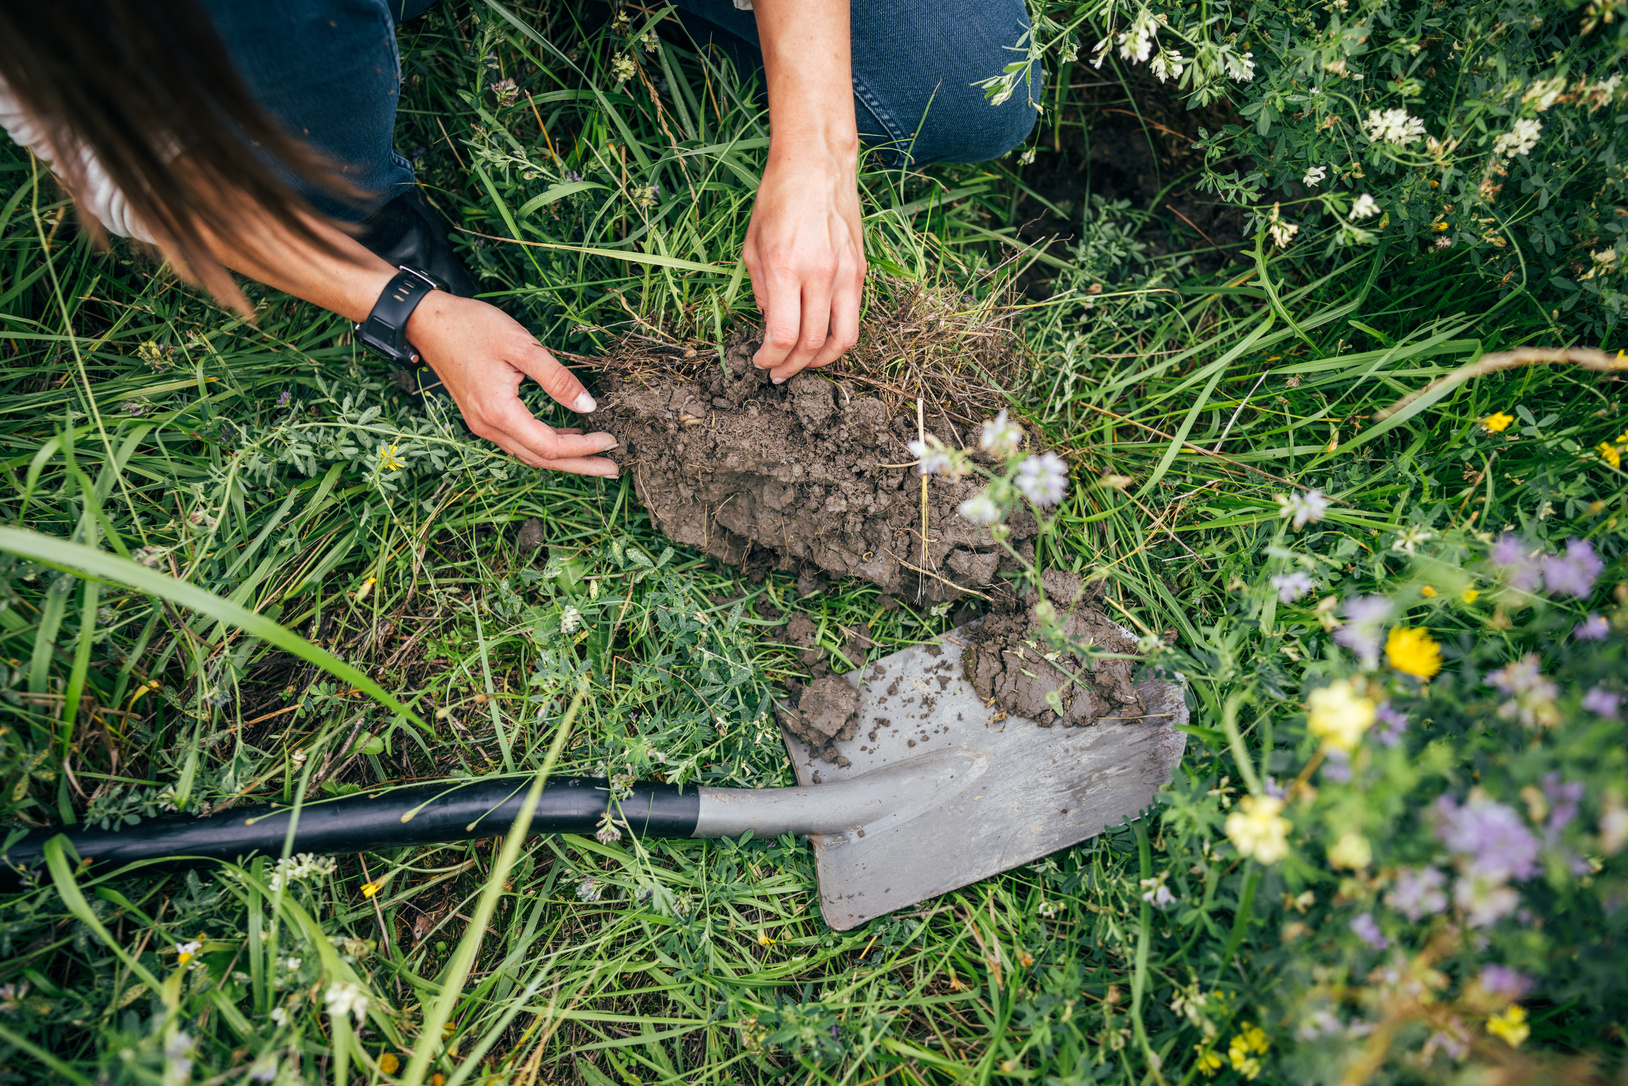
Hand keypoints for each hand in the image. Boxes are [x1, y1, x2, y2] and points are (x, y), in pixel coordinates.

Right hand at [406, 292, 618, 475]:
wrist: (427, 321)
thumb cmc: (472, 327)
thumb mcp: (522, 347)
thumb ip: (557, 379)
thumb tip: (589, 407)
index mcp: (499, 412)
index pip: (550, 446)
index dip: (584, 448)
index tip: (612, 440)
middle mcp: (488, 426)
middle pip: (542, 459)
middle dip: (580, 465)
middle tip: (612, 469)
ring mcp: (482, 424)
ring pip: (530, 453)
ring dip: (564, 458)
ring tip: (596, 457)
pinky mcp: (481, 416)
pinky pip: (518, 441)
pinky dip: (544, 444)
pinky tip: (566, 435)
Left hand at [743, 152, 865, 382]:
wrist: (817, 165)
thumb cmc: (778, 198)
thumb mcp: (753, 245)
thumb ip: (760, 290)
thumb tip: (769, 323)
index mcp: (786, 267)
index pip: (783, 335)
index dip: (770, 358)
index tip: (761, 362)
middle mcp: (820, 274)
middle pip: (813, 344)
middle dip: (792, 367)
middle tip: (779, 373)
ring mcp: (845, 273)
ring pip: (843, 339)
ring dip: (821, 361)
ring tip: (804, 364)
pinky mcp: (859, 271)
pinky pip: (853, 317)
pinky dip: (836, 335)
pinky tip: (819, 336)